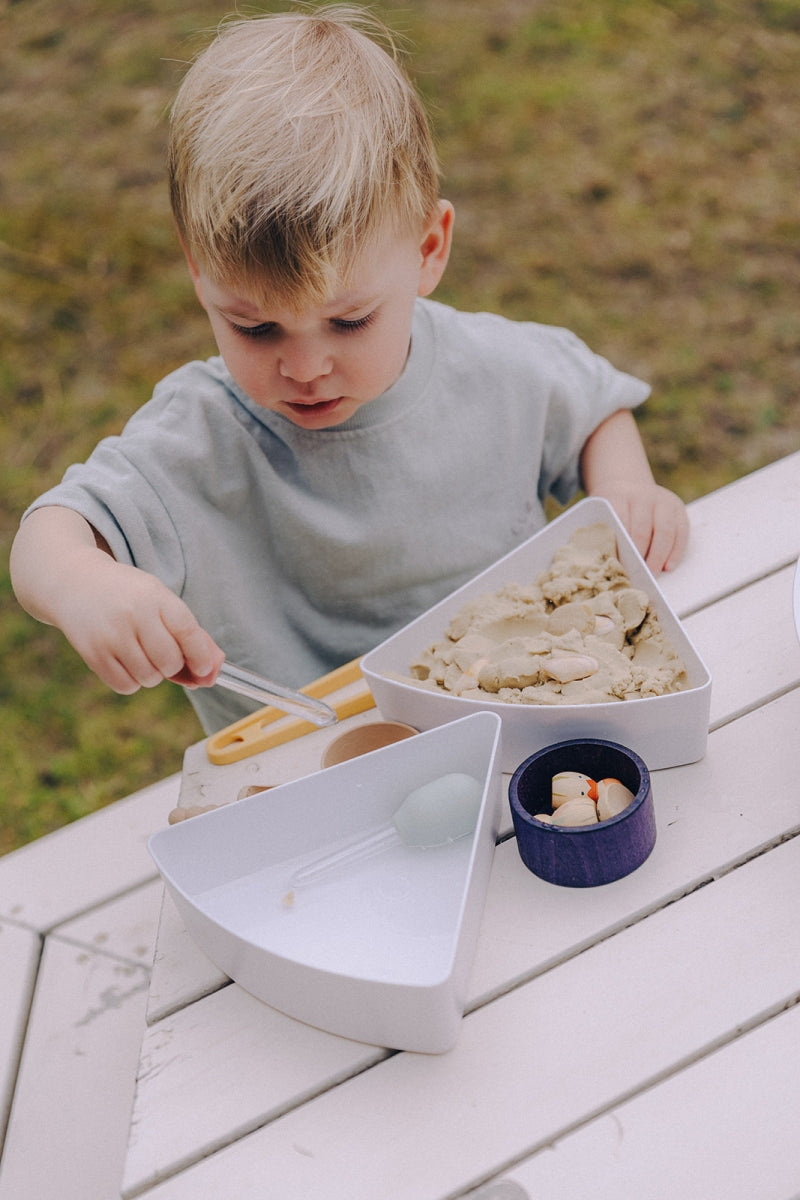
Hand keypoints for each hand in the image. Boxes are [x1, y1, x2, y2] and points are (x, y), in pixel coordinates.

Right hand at [56, 552, 224, 694]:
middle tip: (164, 656)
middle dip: (174, 666)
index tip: (205, 669)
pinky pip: (126, 686)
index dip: (200, 655)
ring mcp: (110, 635)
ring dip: (152, 675)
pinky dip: (132, 682)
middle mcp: (132, 614)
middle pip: (169, 661)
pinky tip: (125, 661)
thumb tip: (212, 671)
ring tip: (140, 653)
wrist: (75, 582)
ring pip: (149, 678)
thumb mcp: (159, 599)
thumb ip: (189, 633)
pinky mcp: (92, 653)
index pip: (186, 630)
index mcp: (154, 595)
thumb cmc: (128, 596)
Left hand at [589, 481, 688, 572]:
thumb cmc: (613, 508)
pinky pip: (681, 532)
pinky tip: (668, 566)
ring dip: (658, 556)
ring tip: (652, 574)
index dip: (621, 547)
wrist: (628, 486)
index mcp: (619, 496)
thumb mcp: (602, 512)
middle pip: (643, 529)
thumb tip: (602, 564)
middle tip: (636, 575)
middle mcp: (642, 496)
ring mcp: (662, 501)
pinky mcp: (678, 508)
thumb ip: (602, 532)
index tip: (619, 567)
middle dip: (640, 556)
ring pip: (664, 531)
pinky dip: (675, 552)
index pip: (620, 523)